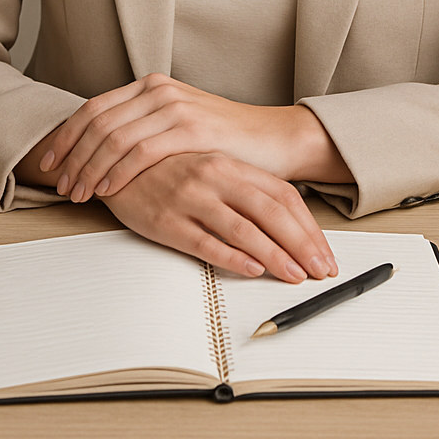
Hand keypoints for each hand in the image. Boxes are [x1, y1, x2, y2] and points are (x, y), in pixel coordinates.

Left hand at [36, 72, 349, 200]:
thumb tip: (100, 153)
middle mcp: (158, 90)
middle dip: (72, 156)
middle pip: (97, 122)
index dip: (66, 137)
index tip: (49, 164)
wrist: (273, 139)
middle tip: (59, 185)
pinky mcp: (191, 128)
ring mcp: (175, 106)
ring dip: (90, 168)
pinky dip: (118, 171)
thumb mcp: (177, 128)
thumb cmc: (224, 142)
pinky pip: (142, 150)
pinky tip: (107, 190)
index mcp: (151, 87)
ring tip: (78, 194)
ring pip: (114, 137)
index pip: (94, 108)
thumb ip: (143, 131)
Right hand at [99, 152, 338, 282]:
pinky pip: (205, 241)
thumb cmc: (170, 169)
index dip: (309, 227)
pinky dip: (232, 257)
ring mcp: (192, 197)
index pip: (283, 196)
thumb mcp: (213, 171)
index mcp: (232, 164)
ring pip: (243, 228)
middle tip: (320, 271)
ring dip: (274, 255)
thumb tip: (289, 227)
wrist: (114, 161)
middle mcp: (216, 177)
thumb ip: (247, 191)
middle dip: (302, 245)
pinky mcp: (167, 219)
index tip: (324, 253)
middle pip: (271, 211)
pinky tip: (251, 270)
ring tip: (294, 276)